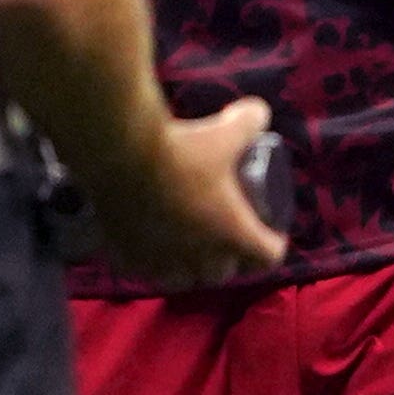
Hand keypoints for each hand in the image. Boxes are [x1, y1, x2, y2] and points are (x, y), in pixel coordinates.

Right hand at [94, 98, 288, 288]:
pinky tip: (147, 250)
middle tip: (226, 237)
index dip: (272, 244)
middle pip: (222, 274)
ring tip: (186, 249)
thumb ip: (250, 119)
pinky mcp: (126, 256)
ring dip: (188, 269)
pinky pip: (141, 271)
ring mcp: (160, 261)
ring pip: (181, 280)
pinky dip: (147, 263)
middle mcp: (198, 256)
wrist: (120, 153)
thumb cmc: (180, 147)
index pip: (267, 257)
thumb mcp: (225, 130)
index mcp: (231, 234)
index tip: (270, 231)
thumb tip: (258, 114)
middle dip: (228, 259)